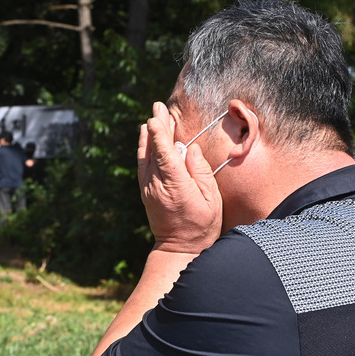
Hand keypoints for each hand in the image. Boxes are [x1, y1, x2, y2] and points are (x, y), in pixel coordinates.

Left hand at [137, 102, 223, 253]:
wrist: (179, 248)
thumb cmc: (202, 224)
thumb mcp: (211, 200)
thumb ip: (201, 172)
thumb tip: (190, 149)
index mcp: (175, 185)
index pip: (165, 154)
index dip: (160, 134)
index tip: (157, 117)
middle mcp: (157, 184)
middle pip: (154, 150)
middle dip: (156, 127)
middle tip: (158, 107)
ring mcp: (148, 188)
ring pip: (145, 156)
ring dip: (149, 136)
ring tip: (152, 117)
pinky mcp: (146, 191)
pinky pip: (143, 165)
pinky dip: (144, 149)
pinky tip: (147, 138)